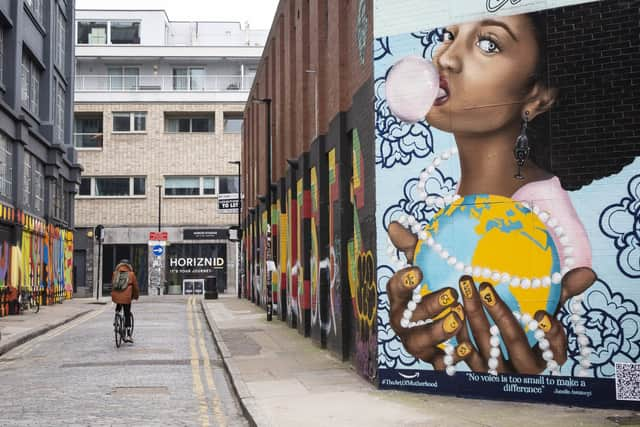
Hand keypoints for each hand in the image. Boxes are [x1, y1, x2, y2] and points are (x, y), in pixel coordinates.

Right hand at [387, 221, 472, 368]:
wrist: (456, 313)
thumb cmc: (437, 284)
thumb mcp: (428, 263)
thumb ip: (413, 245)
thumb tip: (394, 224)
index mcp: (400, 297)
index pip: (394, 288)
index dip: (403, 282)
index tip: (418, 271)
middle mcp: (403, 322)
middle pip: (407, 318)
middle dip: (428, 307)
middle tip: (451, 294)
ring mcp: (416, 342)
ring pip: (418, 343)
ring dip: (437, 332)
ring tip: (458, 319)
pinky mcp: (434, 359)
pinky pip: (438, 362)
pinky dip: (451, 357)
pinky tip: (467, 347)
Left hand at [455, 267, 595, 373]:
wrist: (495, 344)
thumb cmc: (528, 324)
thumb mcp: (547, 309)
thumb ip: (564, 292)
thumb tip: (588, 273)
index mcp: (547, 358)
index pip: (555, 352)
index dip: (551, 336)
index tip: (542, 314)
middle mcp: (523, 370)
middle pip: (514, 343)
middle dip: (500, 313)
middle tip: (486, 286)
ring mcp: (498, 374)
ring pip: (486, 346)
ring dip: (474, 316)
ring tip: (466, 289)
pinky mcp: (475, 372)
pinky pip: (465, 354)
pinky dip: (459, 332)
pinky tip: (454, 310)